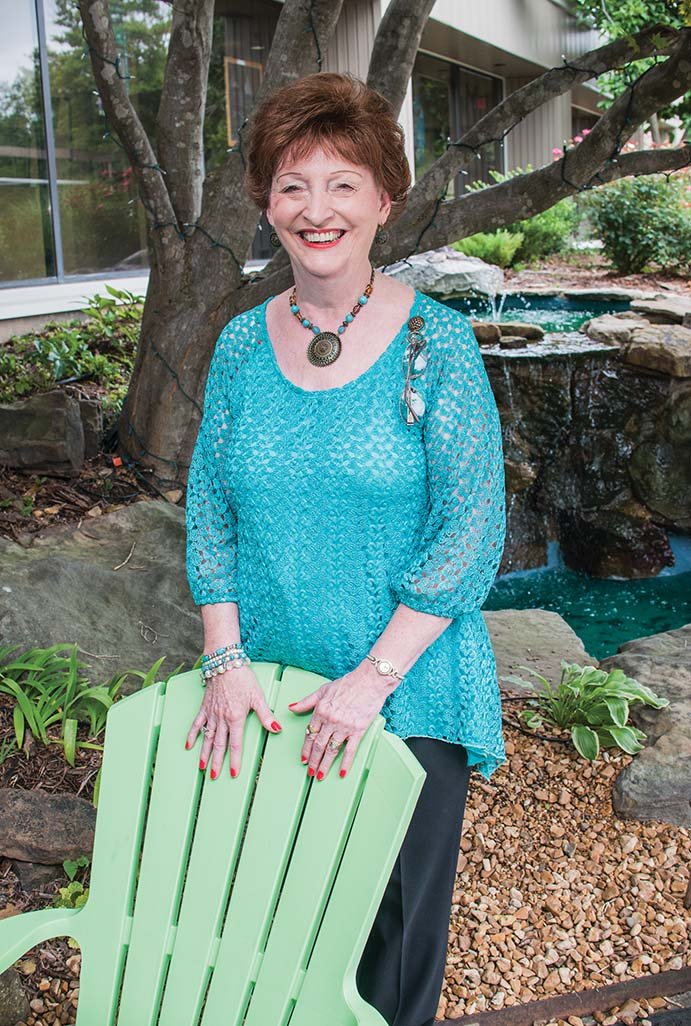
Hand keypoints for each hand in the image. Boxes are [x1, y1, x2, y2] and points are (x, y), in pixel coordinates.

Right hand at [185, 665, 280, 778]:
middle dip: (217, 762)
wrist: (225, 663)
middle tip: (214, 777)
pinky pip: (197, 724)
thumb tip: (277, 729)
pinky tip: (189, 746)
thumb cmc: (243, 678)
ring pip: (207, 738)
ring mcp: (212, 713)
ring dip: (204, 753)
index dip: (235, 760)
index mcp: (236, 718)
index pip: (236, 744)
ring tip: (202, 768)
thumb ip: (266, 715)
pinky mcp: (205, 707)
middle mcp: (222, 718)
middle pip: (219, 745)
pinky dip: (192, 735)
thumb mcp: (258, 696)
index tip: (234, 773)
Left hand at [288, 661, 394, 780]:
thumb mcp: (323, 690)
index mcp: (321, 711)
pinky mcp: (358, 730)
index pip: (310, 734)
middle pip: (318, 745)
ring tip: (320, 776)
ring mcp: (344, 726)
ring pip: (331, 750)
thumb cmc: (348, 683)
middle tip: (310, 772)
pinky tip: (342, 772)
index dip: (305, 748)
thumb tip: (292, 707)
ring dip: (324, 765)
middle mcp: (330, 720)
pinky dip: (345, 763)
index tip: (303, 759)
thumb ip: (306, 701)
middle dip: (313, 761)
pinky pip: (350, 750)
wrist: (369, 680)